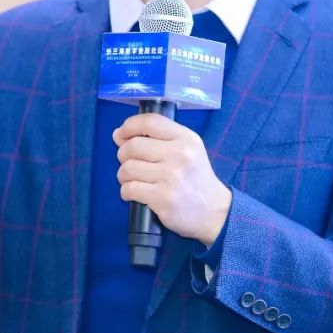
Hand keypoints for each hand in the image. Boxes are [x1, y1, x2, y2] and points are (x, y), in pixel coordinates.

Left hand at [113, 114, 231, 246]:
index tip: (121, 134)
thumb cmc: (195, 177)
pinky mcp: (163, 199)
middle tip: (130, 163)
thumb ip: (157, 138)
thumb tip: (118, 134)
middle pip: (133, 146)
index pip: (150, 122)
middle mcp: (179, 155)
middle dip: (123, 154)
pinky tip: (134, 193)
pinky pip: (129, 189)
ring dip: (124, 175)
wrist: (213, 210)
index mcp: (186, 139)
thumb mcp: (187, 149)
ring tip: (133, 180)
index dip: (129, 125)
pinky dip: (126, 192)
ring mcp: (171, 177)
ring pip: (127, 168)